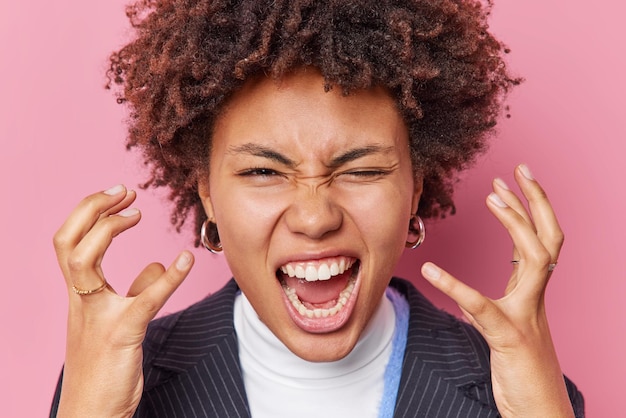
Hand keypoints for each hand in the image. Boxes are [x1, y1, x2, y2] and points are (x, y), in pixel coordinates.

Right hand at [53, 185, 193, 417]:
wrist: (91, 413)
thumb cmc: (103, 368)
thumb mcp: (118, 322)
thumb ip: (136, 290)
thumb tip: (159, 264)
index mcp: (80, 295)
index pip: (71, 242)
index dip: (90, 213)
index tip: (120, 197)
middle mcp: (81, 300)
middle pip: (66, 241)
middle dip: (91, 208)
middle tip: (123, 190)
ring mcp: (97, 316)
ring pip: (83, 260)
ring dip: (109, 229)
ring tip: (137, 212)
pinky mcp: (122, 334)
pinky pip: (144, 298)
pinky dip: (168, 277)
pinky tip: (188, 261)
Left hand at [420, 165, 573, 416]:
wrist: (538, 410)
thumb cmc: (520, 369)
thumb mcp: (506, 324)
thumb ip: (497, 299)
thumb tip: (481, 282)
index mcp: (532, 292)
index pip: (539, 240)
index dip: (530, 209)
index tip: (510, 183)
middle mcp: (534, 298)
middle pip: (549, 238)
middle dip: (537, 200)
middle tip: (519, 169)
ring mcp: (526, 316)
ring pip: (535, 260)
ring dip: (516, 225)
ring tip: (494, 198)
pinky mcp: (509, 337)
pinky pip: (483, 307)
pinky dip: (456, 286)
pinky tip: (431, 271)